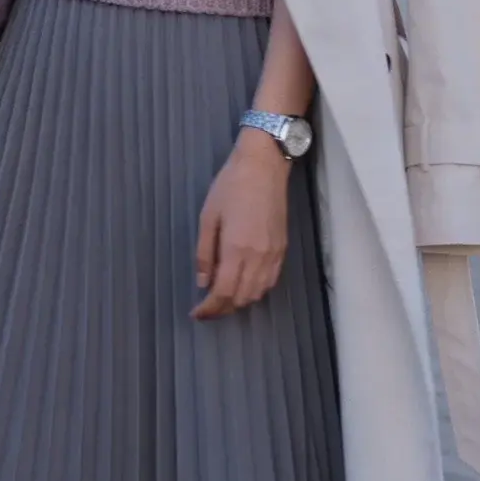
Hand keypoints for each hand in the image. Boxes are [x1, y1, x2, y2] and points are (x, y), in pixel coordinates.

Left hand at [192, 129, 291, 318]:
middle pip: (242, 298)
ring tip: (222, 298)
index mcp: (237, 249)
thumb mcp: (208, 217)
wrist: (264, 166)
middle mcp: (259, 256)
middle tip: (206, 307)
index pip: (224, 292)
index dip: (210, 309)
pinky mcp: (283, 248)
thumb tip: (203, 282)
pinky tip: (243, 285)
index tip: (197, 314)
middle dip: (223, 308)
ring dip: (240, 301)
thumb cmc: (230, 186)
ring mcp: (274, 254)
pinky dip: (256, 290)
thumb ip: (205, 253)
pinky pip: (271, 281)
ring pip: (258, 293)